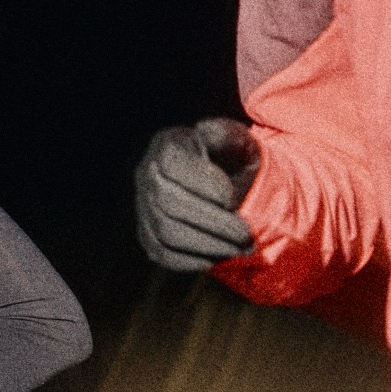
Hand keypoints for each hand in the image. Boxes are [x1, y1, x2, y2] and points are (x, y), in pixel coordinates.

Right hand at [136, 118, 260, 270]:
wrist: (227, 184)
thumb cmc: (233, 159)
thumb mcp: (237, 140)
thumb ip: (226, 134)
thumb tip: (207, 132)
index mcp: (168, 144)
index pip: (173, 164)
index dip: (203, 185)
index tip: (231, 198)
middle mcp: (147, 173)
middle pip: (169, 203)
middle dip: (213, 222)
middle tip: (246, 234)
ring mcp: (144, 205)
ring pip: (166, 232)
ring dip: (207, 244)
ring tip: (239, 248)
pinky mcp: (148, 234)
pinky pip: (161, 253)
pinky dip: (190, 260)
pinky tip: (217, 258)